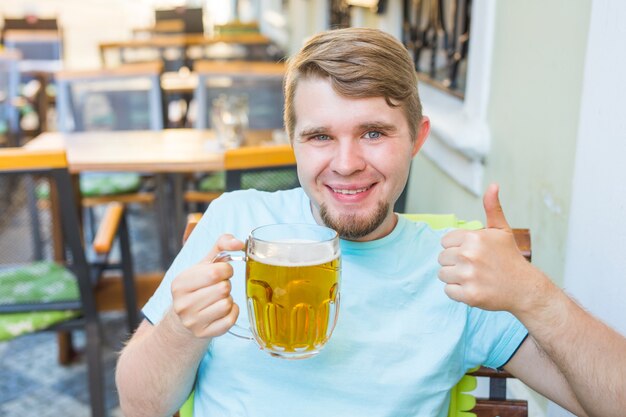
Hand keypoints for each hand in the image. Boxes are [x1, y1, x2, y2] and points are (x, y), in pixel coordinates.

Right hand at [170, 234, 244, 337]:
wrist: (184, 317)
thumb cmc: (199, 285)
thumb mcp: (205, 263)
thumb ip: (222, 245)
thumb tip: (239, 243)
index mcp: (180, 283)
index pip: (215, 272)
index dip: (226, 270)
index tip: (223, 272)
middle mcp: (182, 304)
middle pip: (223, 289)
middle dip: (226, 285)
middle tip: (219, 286)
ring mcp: (192, 321)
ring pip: (227, 304)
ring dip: (229, 299)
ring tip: (219, 298)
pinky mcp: (203, 334)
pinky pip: (230, 320)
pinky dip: (232, 312)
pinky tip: (223, 309)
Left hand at [438, 184, 542, 313]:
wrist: (525, 288)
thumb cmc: (510, 258)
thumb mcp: (502, 230)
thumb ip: (492, 208)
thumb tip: (493, 185)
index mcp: (474, 237)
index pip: (445, 242)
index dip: (457, 248)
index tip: (472, 253)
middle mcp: (469, 255)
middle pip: (441, 258)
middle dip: (454, 262)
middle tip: (474, 267)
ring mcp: (469, 276)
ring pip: (442, 274)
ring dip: (455, 278)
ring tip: (474, 277)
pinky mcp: (469, 295)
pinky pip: (448, 291)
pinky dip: (458, 292)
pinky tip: (474, 288)